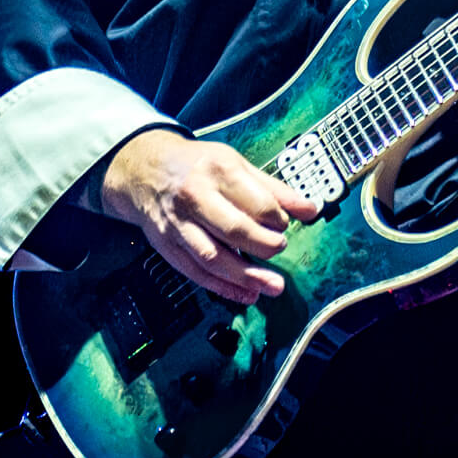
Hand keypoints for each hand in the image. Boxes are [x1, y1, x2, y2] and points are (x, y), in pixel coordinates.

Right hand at [100, 128, 317, 304]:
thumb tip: (311, 209)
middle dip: (263, 246)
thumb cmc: (197, 166)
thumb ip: (274, 189)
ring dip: (245, 276)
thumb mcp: (236, 164)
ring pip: (213, 257)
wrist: (146, 171)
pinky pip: (197, 273)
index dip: (277, 218)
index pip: (255, 201)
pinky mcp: (168, 246)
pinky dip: (223, 287)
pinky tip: (245, 294)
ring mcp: (178, 224)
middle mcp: (195, 197)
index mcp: (217, 170)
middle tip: (280, 249)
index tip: (285, 224)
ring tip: (271, 286)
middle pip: (234, 230)